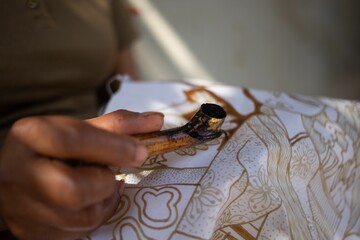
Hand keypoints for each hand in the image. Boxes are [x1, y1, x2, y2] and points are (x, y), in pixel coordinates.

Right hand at [0, 110, 163, 239]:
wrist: (16, 179)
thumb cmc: (53, 151)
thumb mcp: (78, 130)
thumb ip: (116, 126)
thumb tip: (156, 120)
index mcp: (31, 136)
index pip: (73, 140)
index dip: (113, 146)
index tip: (141, 152)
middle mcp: (18, 173)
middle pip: (72, 188)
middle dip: (104, 183)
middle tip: (110, 175)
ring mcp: (22, 208)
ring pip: (81, 216)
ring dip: (103, 201)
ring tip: (98, 185)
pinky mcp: (34, 233)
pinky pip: (80, 231)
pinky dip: (96, 215)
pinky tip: (90, 201)